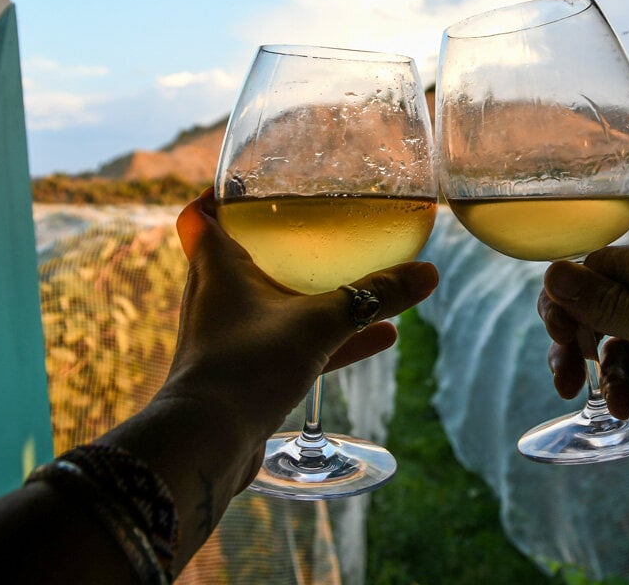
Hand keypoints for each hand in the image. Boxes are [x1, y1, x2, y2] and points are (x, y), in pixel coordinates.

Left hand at [162, 189, 437, 490]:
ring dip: (309, 293)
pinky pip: (289, 343)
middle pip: (237, 254)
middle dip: (276, 241)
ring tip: (359, 283)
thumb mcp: (321, 322)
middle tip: (314, 223)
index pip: (199, 214)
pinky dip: (327, 338)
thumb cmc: (248, 366)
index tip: (247, 184)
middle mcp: (213, 296)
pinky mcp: (243, 374)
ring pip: (270, 303)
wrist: (210, 443)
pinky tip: (380, 338)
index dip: (216, 194)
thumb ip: (375, 296)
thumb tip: (429, 273)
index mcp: (216, 266)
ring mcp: (227, 337)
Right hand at [539, 238, 628, 451]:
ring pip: (624, 353)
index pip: (588, 273)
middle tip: (567, 387)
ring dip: (616, 385)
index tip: (559, 345)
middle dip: (581, 352)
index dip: (564, 308)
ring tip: (625, 414)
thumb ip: (604, 304)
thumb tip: (549, 271)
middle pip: (599, 315)